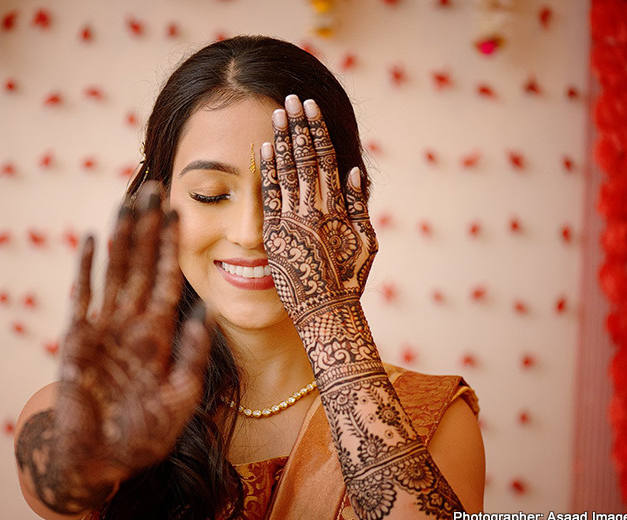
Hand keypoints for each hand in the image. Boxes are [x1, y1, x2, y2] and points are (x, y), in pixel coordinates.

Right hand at [54, 182, 209, 495]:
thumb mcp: (181, 395)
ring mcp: (103, 328)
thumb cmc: (144, 435)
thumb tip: (207, 307)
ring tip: (127, 200)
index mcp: (158, 335)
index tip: (179, 210)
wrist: (102, 463)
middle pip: (140, 264)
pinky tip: (91, 239)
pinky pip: (81, 297)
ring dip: (121, 236)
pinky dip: (85, 268)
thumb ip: (192, 352)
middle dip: (147, 227)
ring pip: (113, 271)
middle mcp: (131, 323)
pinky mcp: (75, 339)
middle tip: (153, 187)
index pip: (166, 278)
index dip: (171, 245)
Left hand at [260, 95, 377, 328]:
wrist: (326, 313)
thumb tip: (353, 170)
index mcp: (339, 209)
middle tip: (289, 99)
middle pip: (304, 159)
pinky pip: (269, 199)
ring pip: (286, 174)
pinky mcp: (274, 237)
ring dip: (280, 142)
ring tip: (275, 115)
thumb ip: (359, 206)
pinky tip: (261, 150)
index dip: (317, 132)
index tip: (309, 109)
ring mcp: (293, 222)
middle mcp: (316, 211)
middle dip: (297, 127)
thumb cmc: (349, 280)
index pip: (325, 160)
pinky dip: (266, 173)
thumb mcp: (366, 243)